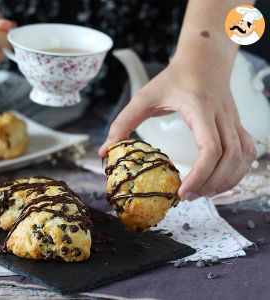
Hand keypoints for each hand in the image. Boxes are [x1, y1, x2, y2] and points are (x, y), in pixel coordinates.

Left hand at [99, 55, 256, 199]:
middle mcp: (222, 115)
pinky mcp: (237, 125)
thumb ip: (123, 122)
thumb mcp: (144, 97)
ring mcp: (234, 120)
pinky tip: (220, 182)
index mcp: (200, 107)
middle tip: (187, 197)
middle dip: (211, 184)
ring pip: (243, 158)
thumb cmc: (174, 78)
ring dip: (226, 181)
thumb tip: (105, 150)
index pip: (211, 147)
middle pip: (230, 158)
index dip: (200, 174)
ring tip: (202, 193)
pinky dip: (237, 172)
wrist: (203, 60)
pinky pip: (247, 153)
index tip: (182, 191)